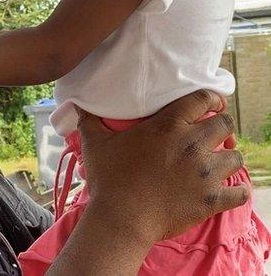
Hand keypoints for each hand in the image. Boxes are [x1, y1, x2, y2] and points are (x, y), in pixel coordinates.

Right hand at [77, 90, 247, 245]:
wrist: (121, 219)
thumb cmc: (109, 178)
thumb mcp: (95, 143)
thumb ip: (90, 120)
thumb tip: (79, 104)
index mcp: (168, 126)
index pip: (202, 100)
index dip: (212, 98)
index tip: (212, 102)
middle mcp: (192, 145)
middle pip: (225, 126)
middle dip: (222, 126)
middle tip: (212, 132)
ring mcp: (204, 174)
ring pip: (236, 157)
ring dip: (228, 156)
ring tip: (219, 159)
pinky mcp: (210, 200)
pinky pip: (240, 193)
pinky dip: (238, 190)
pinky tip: (231, 189)